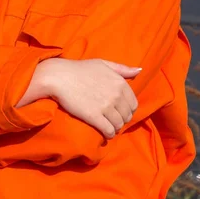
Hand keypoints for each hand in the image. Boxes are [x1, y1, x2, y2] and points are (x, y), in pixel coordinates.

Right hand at [16, 58, 140, 138]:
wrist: (59, 77)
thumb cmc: (80, 69)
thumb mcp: (103, 64)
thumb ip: (122, 68)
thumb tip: (139, 70)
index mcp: (120, 82)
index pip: (133, 104)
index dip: (127, 110)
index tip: (119, 111)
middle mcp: (116, 95)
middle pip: (127, 116)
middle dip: (122, 119)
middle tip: (113, 119)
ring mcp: (106, 106)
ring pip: (119, 125)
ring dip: (115, 127)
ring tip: (109, 126)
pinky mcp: (94, 116)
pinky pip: (109, 130)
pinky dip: (109, 134)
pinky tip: (105, 133)